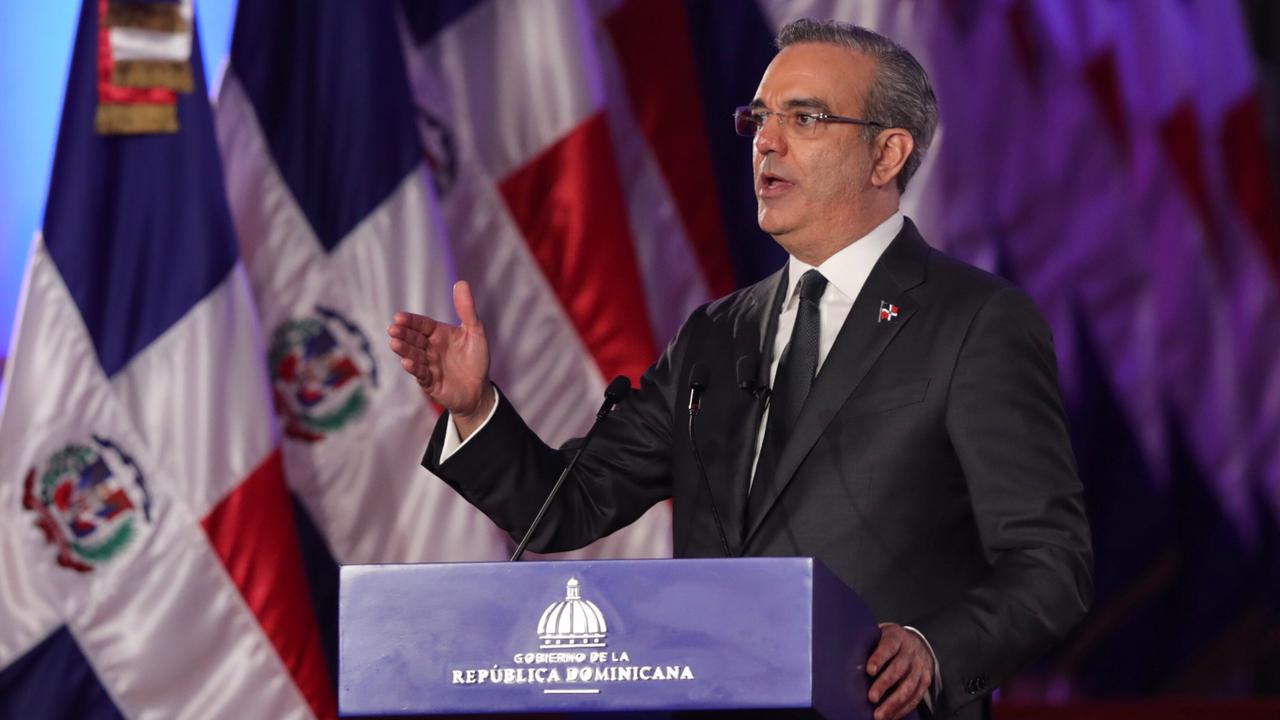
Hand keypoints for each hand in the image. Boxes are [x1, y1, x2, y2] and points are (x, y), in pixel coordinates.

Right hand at [388, 281, 492, 433]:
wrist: (479, 389)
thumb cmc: (476, 358)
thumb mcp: (475, 332)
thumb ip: (467, 310)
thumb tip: (461, 282)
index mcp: (438, 334)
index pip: (421, 324)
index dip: (411, 321)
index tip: (399, 317)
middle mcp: (430, 348)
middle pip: (413, 339)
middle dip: (403, 334)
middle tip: (393, 329)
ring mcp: (428, 365)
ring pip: (413, 355)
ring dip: (404, 350)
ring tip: (394, 344)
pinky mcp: (430, 382)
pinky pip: (420, 374)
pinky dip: (414, 368)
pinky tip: (407, 363)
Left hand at [866, 623, 933, 719]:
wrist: (916, 642)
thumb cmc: (888, 642)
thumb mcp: (878, 635)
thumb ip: (867, 645)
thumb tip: (845, 662)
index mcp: (896, 637)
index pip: (888, 646)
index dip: (879, 658)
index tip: (869, 671)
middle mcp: (910, 651)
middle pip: (899, 668)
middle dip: (884, 684)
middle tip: (871, 698)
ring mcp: (920, 666)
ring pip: (909, 686)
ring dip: (894, 703)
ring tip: (879, 715)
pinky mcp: (925, 680)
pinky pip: (916, 697)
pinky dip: (903, 709)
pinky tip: (891, 717)